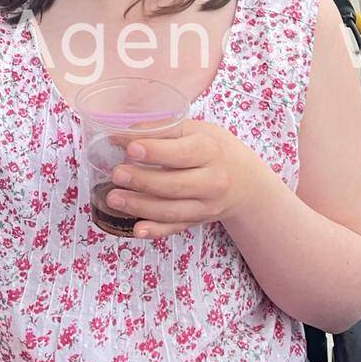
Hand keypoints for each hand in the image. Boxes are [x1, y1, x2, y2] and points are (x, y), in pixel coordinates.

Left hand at [104, 119, 252, 239]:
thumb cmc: (214, 148)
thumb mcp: (197, 130)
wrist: (246, 181)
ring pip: (171, 210)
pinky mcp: (198, 221)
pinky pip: (175, 228)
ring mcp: (206, 206)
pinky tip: (136, 229)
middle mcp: (212, 181)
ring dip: (140, 207)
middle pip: (175, 185)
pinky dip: (155, 231)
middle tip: (117, 174)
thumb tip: (122, 133)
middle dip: (143, 181)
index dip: (156, 151)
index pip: (183, 153)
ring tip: (114, 199)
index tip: (131, 148)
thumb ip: (163, 130)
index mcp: (211, 151)